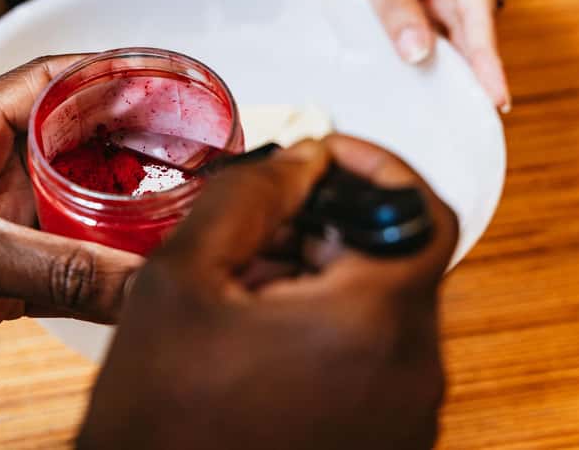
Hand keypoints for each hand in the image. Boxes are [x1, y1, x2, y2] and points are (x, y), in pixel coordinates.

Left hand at [0, 57, 140, 400]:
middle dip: (129, 149)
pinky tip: (127, 275)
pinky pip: (61, 269)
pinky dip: (95, 273)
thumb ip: (51, 266)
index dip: (109, 73)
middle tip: (184, 153)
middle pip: (76, 147)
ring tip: (169, 215)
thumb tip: (129, 278)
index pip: (52, 81)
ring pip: (73, 212)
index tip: (161, 78)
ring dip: (116, 217)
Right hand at [79, 136, 457, 449]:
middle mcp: (409, 379)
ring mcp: (403, 419)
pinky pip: (377, 357)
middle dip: (333, 225)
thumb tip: (301, 158)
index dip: (375, 166)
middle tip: (268, 223)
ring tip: (249, 287)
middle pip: (397, 260)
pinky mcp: (386, 442)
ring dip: (327, 276)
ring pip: (384, 308)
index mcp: (368, 329)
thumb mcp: (179, 281)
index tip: (329, 157)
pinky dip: (333, 325)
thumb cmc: (159, 421)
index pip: (419, 212)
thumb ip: (248, 197)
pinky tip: (263, 335)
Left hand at [321, 0, 509, 109]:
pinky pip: (440, 46)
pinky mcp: (440, 13)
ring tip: (448, 119)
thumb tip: (419, 55)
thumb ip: (392, 5)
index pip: (481, 8)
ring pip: (459, 45)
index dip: (486, 56)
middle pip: (476, 33)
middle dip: (472, 75)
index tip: (495, 95)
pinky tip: (425, 98)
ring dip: (449, 75)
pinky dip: (430, 68)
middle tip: (473, 123)